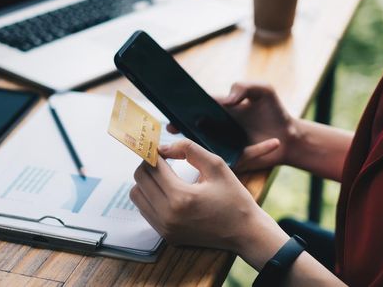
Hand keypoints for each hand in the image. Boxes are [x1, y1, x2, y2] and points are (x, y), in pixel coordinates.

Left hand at [129, 139, 286, 254]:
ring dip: (146, 181)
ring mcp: (165, 228)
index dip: (154, 152)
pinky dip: (150, 197)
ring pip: (137, 195)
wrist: (245, 233)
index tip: (160, 148)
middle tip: (162, 160)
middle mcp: (168, 215)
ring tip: (164, 176)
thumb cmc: (234, 198)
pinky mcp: (166, 236)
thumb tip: (163, 147)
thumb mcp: (217, 166)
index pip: (153, 167)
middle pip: (140, 179)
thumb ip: (189, 149)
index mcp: (182, 197)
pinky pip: (145, 210)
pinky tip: (167, 192)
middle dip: (149, 165)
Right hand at [166, 82, 297, 172]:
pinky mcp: (236, 160)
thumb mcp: (264, 91)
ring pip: (206, 149)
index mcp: (221, 110)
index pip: (197, 109)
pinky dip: (235, 157)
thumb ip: (244, 86)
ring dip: (197, 149)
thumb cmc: (275, 111)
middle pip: (195, 130)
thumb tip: (228, 100)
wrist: (293, 136)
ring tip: (192, 146)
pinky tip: (252, 148)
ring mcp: (226, 146)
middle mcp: (219, 129)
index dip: (182, 113)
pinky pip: (231, 160)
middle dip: (182, 131)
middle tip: (172, 132)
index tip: (172, 116)